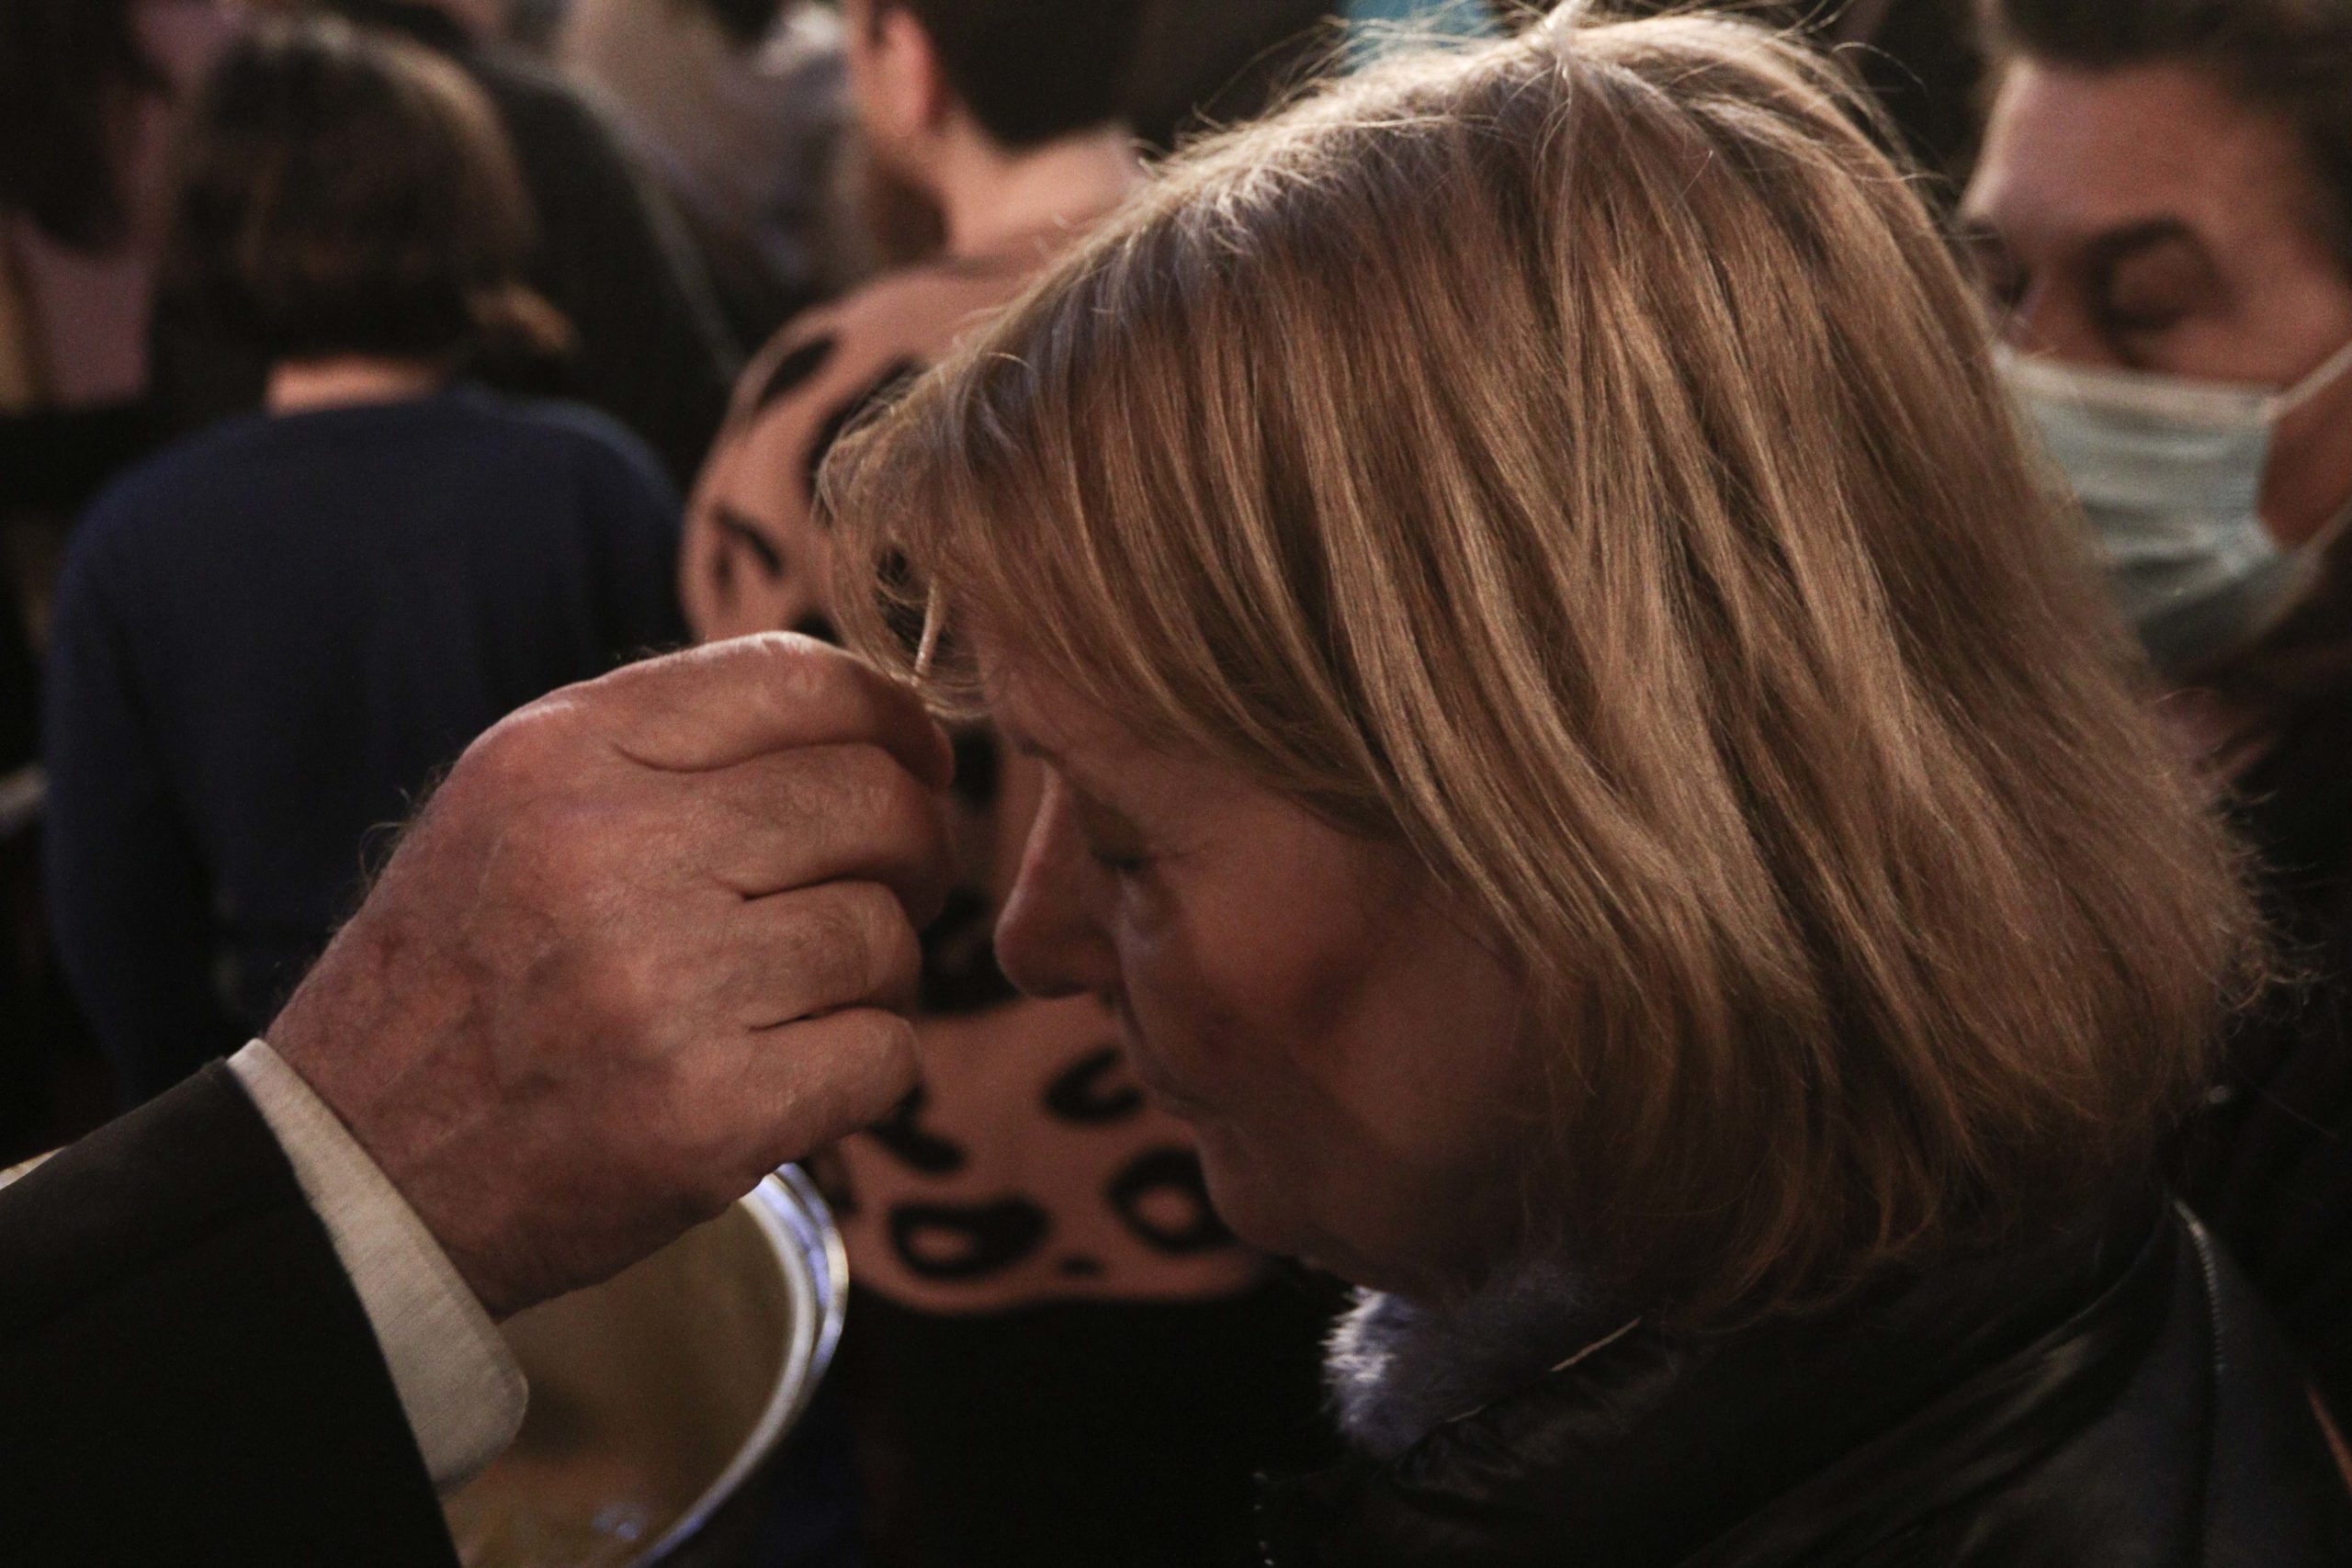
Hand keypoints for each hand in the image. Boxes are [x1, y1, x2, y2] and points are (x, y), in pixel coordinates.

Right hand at [269, 635, 952, 1317]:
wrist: (365, 1172)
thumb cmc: (472, 974)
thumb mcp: (521, 803)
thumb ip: (678, 741)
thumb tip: (888, 714)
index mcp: (562, 751)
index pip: (802, 679)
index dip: (895, 719)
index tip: (920, 762)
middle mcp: (609, 851)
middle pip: (876, 804)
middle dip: (917, 847)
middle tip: (899, 887)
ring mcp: (662, 988)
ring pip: (886, 935)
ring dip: (879, 973)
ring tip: (804, 998)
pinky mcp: (708, 1115)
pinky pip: (885, 1053)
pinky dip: (866, 1069)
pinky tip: (795, 1076)